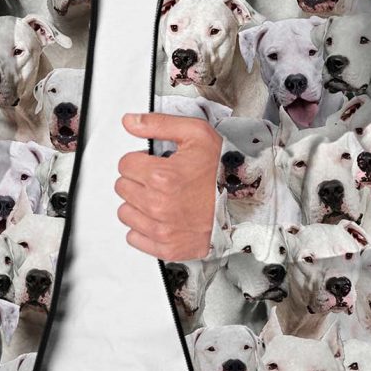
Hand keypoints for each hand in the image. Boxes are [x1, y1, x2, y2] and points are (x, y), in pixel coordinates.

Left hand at [117, 112, 221, 259]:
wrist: (247, 203)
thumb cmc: (224, 171)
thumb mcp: (196, 134)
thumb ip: (158, 124)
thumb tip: (129, 121)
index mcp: (162, 176)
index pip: (125, 164)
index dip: (140, 160)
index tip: (154, 163)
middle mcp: (158, 205)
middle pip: (123, 187)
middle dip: (138, 180)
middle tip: (161, 179)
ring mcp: (162, 229)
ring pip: (125, 212)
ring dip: (138, 204)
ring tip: (160, 198)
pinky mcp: (167, 248)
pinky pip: (134, 238)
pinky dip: (143, 228)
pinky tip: (160, 217)